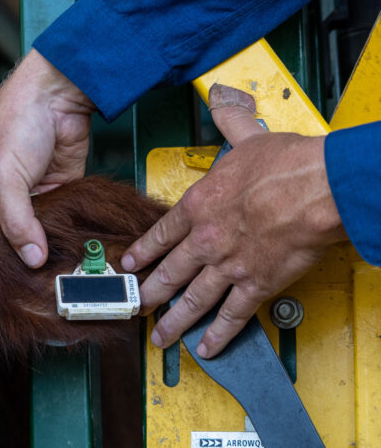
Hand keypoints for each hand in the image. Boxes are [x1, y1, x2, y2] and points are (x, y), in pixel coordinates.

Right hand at [0, 49, 94, 267]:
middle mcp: (0, 200)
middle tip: (36, 282)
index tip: (10, 280)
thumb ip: (16, 221)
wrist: (59, 94)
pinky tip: (74, 250)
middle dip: (24, 254)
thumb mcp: (5, 177)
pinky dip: (68, 233)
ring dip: (49, 246)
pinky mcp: (59, 194)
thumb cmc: (17, 120)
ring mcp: (31, 198)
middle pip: (11, 240)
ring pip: (39, 235)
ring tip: (58, 269)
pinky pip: (61, 222)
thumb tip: (31, 259)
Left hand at [121, 85, 346, 357]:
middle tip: (135, 307)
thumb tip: (221, 100)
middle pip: (168, 273)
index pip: (160, 235)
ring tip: (160, 338)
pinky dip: (220, 333)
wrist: (319, 188)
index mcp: (198, 205)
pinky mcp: (258, 283)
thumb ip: (229, 123)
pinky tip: (208, 347)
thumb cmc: (286, 164)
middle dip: (149, 294)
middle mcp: (206, 239)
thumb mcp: (246, 136)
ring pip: (193, 300)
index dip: (142, 253)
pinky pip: (233, 315)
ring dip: (174, 322)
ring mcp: (229, 264)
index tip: (129, 266)